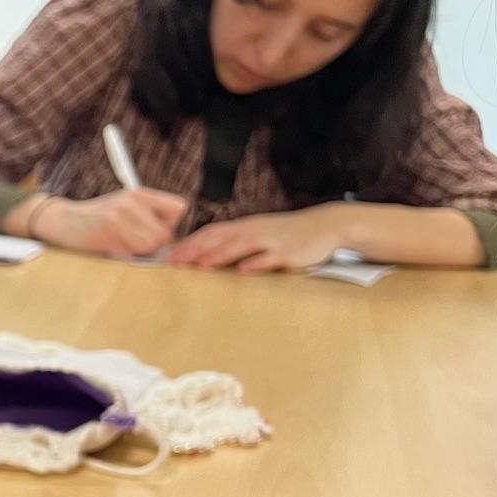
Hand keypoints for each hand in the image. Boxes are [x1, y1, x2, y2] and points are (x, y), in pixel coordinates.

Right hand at [32, 189, 188, 257]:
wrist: (62, 221)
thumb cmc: (96, 220)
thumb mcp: (124, 207)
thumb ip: (148, 217)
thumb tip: (170, 241)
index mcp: (139, 194)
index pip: (179, 208)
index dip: (170, 224)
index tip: (153, 230)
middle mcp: (131, 201)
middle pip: (165, 234)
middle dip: (153, 245)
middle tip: (132, 243)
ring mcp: (118, 216)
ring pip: (150, 246)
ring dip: (138, 253)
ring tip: (120, 246)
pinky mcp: (107, 233)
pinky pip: (131, 255)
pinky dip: (124, 258)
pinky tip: (110, 250)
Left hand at [168, 208, 343, 272]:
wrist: (325, 225)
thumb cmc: (285, 234)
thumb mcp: (258, 234)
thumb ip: (234, 242)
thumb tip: (205, 255)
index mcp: (244, 226)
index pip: (212, 233)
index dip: (191, 244)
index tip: (171, 256)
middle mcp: (254, 230)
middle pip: (221, 238)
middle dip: (197, 249)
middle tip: (176, 262)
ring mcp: (272, 240)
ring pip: (242, 245)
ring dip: (221, 255)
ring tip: (202, 265)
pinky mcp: (289, 252)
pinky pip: (271, 257)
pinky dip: (257, 263)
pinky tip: (244, 270)